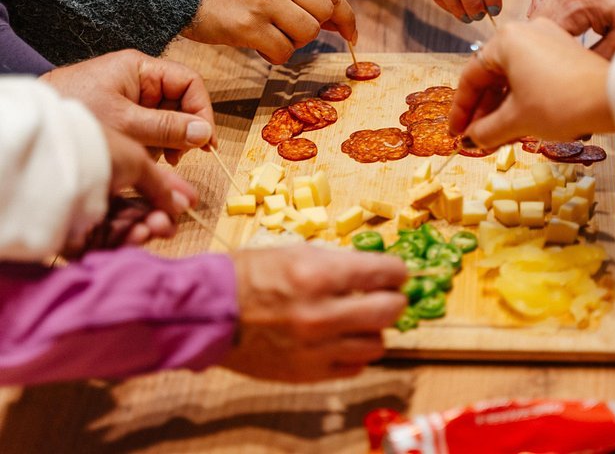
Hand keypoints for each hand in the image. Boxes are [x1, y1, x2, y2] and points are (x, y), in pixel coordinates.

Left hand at [41, 50, 215, 165]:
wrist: (35, 125)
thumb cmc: (75, 115)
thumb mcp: (127, 124)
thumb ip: (168, 128)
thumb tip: (204, 133)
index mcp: (141, 68)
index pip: (189, 83)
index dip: (202, 111)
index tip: (205, 141)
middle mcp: (139, 79)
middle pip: (181, 102)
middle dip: (184, 131)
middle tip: (180, 156)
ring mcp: (130, 97)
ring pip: (167, 119)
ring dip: (168, 141)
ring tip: (158, 159)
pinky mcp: (122, 115)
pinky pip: (150, 129)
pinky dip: (152, 145)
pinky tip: (144, 156)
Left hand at [65, 125, 196, 255]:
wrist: (62, 162)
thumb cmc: (100, 151)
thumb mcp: (139, 161)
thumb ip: (161, 186)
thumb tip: (181, 203)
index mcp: (110, 168)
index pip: (145, 187)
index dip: (169, 195)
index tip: (191, 202)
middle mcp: (96, 191)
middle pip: (135, 213)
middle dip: (157, 219)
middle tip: (168, 224)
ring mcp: (82, 215)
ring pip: (122, 231)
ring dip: (144, 230)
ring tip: (153, 228)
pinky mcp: (71, 237)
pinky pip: (104, 245)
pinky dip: (124, 242)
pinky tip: (138, 234)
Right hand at [183, 0, 356, 63]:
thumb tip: (338, 21)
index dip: (345, 16)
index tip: (350, 32)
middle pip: (325, 13)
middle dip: (315, 29)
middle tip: (295, 33)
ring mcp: (264, 0)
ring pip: (308, 33)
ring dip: (294, 42)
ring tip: (271, 34)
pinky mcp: (250, 25)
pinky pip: (284, 52)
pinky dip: (276, 55)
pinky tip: (260, 45)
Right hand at [222, 246, 406, 381]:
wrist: (207, 312)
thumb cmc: (248, 274)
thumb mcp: (295, 252)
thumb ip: (338, 262)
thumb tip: (374, 269)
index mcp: (318, 275)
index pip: (384, 273)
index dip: (397, 270)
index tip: (396, 271)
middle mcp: (322, 314)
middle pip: (390, 310)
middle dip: (395, 299)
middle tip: (389, 294)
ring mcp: (316, 347)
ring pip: (377, 343)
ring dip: (374, 328)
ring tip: (361, 319)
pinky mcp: (308, 372)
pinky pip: (354, 367)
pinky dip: (355, 352)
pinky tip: (343, 339)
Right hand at [450, 18, 613, 147]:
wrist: (614, 98)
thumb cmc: (560, 103)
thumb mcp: (516, 120)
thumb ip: (485, 130)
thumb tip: (470, 140)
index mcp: (506, 40)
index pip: (471, 77)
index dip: (461, 109)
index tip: (456, 132)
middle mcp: (525, 31)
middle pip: (491, 75)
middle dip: (482, 110)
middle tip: (474, 136)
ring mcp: (547, 38)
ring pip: (512, 76)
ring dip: (501, 106)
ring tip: (495, 134)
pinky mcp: (564, 50)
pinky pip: (532, 73)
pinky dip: (521, 97)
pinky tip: (518, 120)